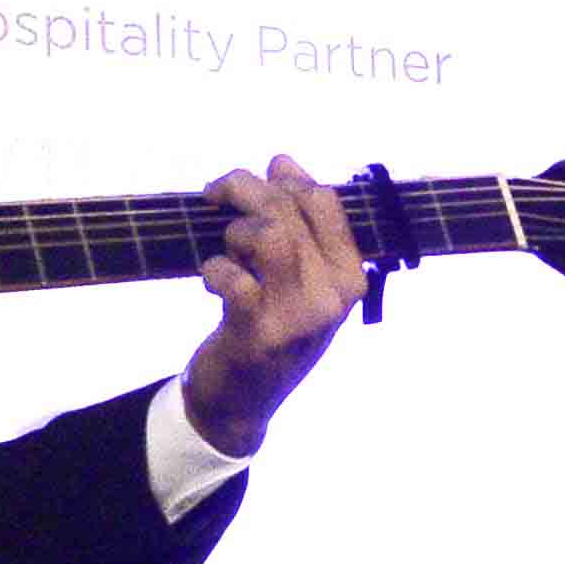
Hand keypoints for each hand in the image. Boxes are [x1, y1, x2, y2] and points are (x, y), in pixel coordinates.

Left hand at [179, 156, 367, 456]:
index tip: (259, 178)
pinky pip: (232, 277)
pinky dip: (214, 270)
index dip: (285, 178)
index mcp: (350, 275)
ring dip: (233, 232)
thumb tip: (281, 161)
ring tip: (226, 251)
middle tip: (215, 196)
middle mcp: (333, 294)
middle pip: (287, 208)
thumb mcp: (299, 280)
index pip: (324, 199)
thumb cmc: (269, 329)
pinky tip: (214, 281)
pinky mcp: (260, 332)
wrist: (242, 402)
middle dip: (243, 190)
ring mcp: (300, 315)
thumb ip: (297, 224)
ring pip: (266, 234)